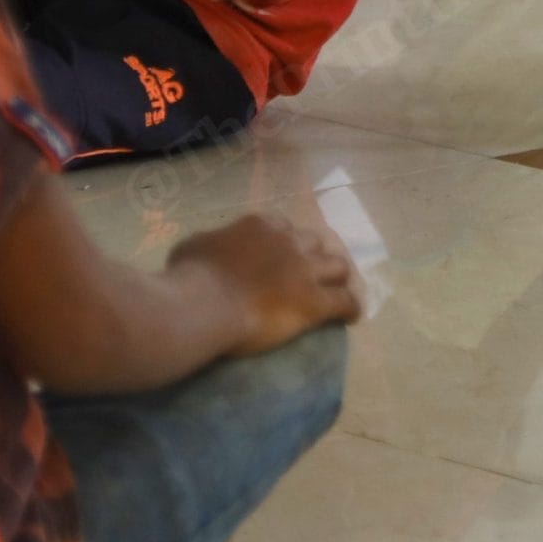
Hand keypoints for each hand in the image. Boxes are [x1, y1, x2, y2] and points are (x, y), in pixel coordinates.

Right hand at [165, 212, 360, 356]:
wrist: (202, 305)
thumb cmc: (190, 276)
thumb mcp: (194, 245)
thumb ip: (212, 242)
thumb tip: (213, 248)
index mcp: (261, 225)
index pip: (283, 227)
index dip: (286, 241)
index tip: (283, 254)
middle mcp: (288, 242)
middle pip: (315, 243)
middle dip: (316, 256)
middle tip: (311, 272)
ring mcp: (304, 271)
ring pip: (338, 267)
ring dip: (338, 278)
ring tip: (337, 290)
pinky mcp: (313, 302)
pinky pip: (344, 302)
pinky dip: (350, 307)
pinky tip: (352, 316)